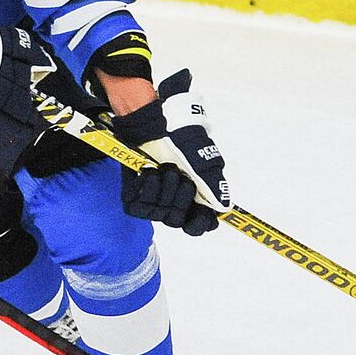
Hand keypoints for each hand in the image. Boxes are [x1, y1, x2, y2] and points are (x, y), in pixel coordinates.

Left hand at [108, 69, 229, 234]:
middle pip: (176, 220)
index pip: (196, 227)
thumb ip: (215, 188)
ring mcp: (151, 204)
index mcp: (193, 202)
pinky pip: (138, 205)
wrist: (158, 127)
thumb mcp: (206, 165)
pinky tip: (150, 169)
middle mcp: (172, 205)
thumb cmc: (183, 144)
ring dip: (164, 185)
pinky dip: (147, 184)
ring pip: (157, 213)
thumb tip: (222, 208)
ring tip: (165, 166)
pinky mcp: (133, 199)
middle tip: (180, 174)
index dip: (197, 224)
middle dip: (179, 195)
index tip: (197, 218)